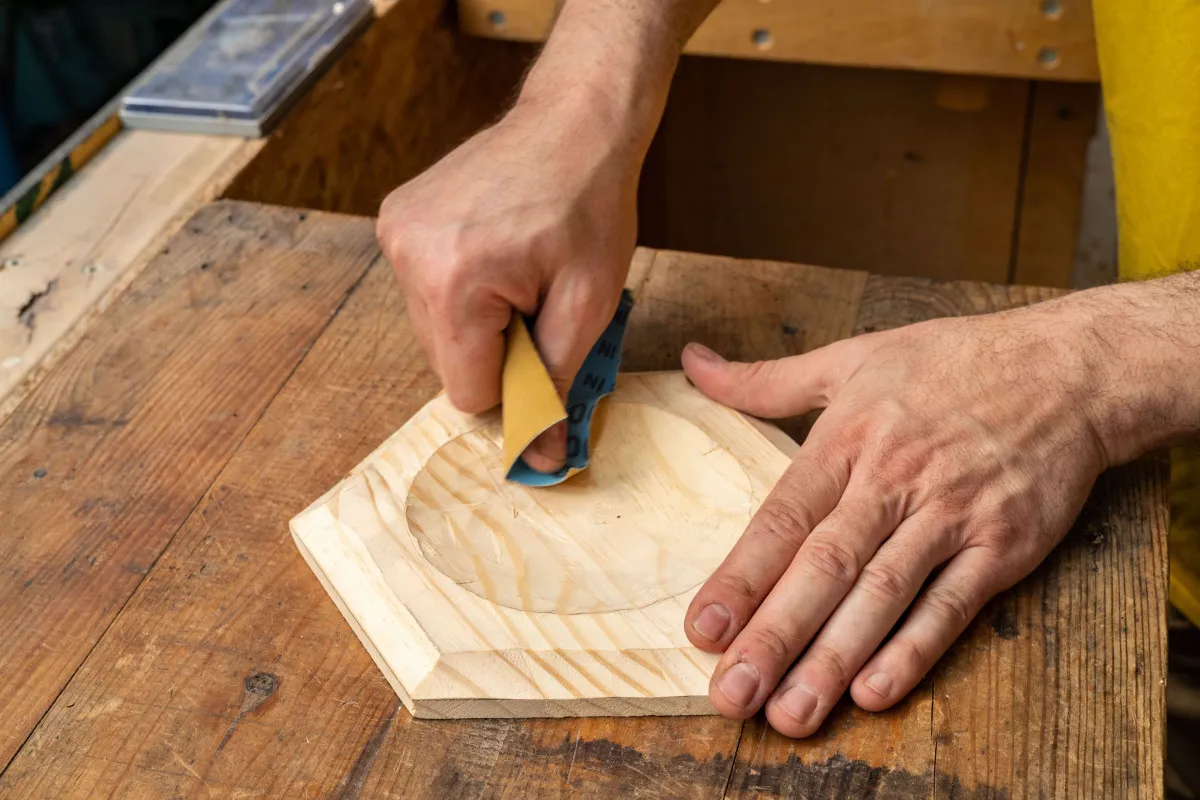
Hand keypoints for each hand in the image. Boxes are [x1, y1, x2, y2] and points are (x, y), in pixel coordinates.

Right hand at [376, 97, 638, 468]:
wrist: (575, 123)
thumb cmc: (589, 207)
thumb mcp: (589, 306)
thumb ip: (555, 386)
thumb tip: (538, 459)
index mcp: (454, 283)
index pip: (468, 392)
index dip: (516, 385)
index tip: (546, 349)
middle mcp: (410, 259)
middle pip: (447, 364)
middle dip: (497, 350)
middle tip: (538, 302)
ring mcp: (396, 234)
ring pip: (434, 332)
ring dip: (478, 322)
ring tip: (517, 272)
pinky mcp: (395, 220)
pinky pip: (424, 293)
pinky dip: (461, 292)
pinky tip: (493, 254)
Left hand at [680, 307, 1110, 736]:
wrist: (1067, 368)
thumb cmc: (951, 363)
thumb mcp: (852, 357)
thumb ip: (765, 379)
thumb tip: (693, 363)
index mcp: (848, 439)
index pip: (784, 517)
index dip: (742, 576)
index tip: (702, 628)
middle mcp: (894, 480)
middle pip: (826, 567)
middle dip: (775, 636)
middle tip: (733, 693)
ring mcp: (952, 516)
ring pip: (883, 595)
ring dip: (834, 658)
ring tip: (790, 713)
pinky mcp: (1003, 546)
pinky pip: (952, 606)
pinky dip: (913, 650)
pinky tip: (873, 692)